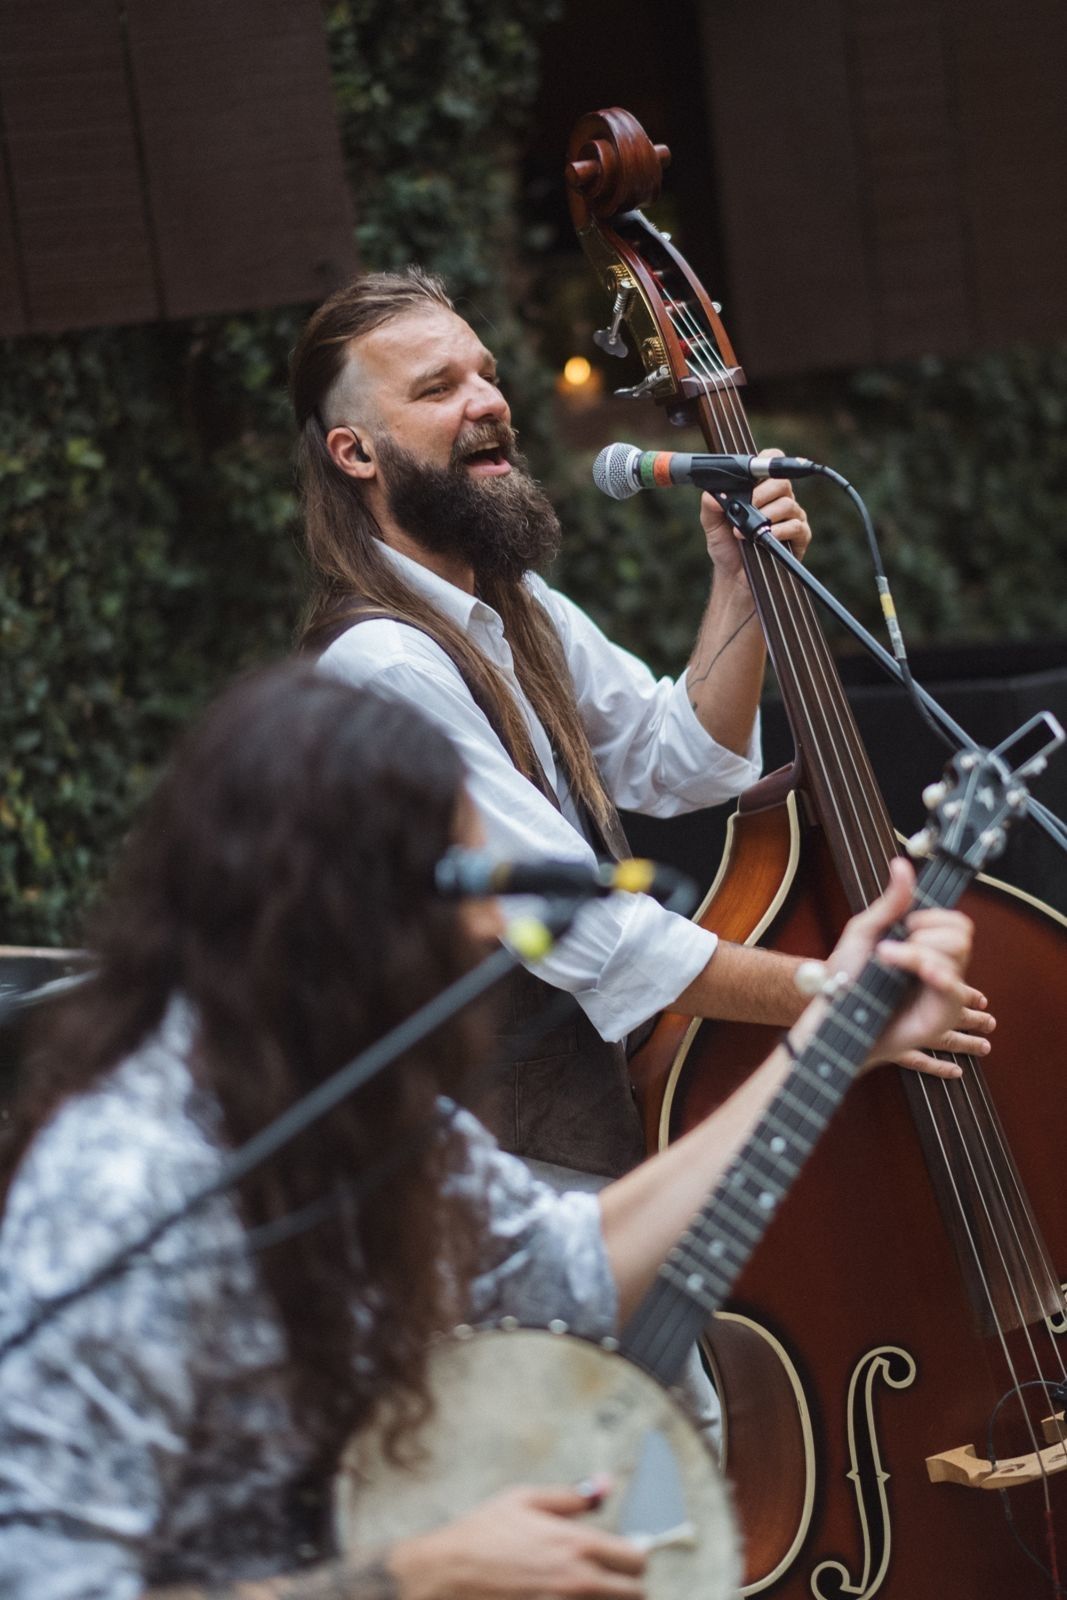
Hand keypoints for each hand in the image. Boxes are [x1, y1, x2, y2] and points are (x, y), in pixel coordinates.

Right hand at [388, 1484, 646, 1599]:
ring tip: (586, 1587)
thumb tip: (605, 1484)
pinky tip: (563, 1595)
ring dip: (607, 1598)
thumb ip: (572, 1496)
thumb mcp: (525, 1499)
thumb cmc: (482, 1535)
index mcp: (577, 1545)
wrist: (446, 1574)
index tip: (623, 1552)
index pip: (637, 1559)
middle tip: (608, 1575)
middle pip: (636, 1594)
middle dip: (627, 1583)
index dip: (634, 1554)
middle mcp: (579, 1582)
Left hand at [699, 448, 810, 582]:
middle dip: (763, 492)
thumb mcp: (712, 525)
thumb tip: (711, 493)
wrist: (735, 578)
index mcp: (761, 491)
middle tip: (749, 505)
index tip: (754, 471)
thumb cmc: (727, 549)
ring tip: (748, 530)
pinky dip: (779, 530)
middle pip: (782, 482)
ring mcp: (791, 518)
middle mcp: (779, 501)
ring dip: (766, 515)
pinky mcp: (800, 537)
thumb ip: (710, 507)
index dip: (767, 461)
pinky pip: (796, 526)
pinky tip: (765, 536)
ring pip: (788, 504)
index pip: (772, 464)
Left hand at [794, 858, 982, 1078]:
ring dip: (919, 951)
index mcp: (927, 948)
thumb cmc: (847, 977)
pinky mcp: (939, 1017)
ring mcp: (942, 993)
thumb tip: (902, 863)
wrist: (830, 1013)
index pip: (957, 922)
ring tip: (886, 959)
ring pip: (957, 958)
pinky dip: (938, 974)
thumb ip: (890, 901)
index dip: (932, 916)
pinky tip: (922, 970)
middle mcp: (940, 968)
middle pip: (962, 936)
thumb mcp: (865, 931)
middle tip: (893, 946)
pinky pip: (953, 990)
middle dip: (927, 933)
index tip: (905, 924)